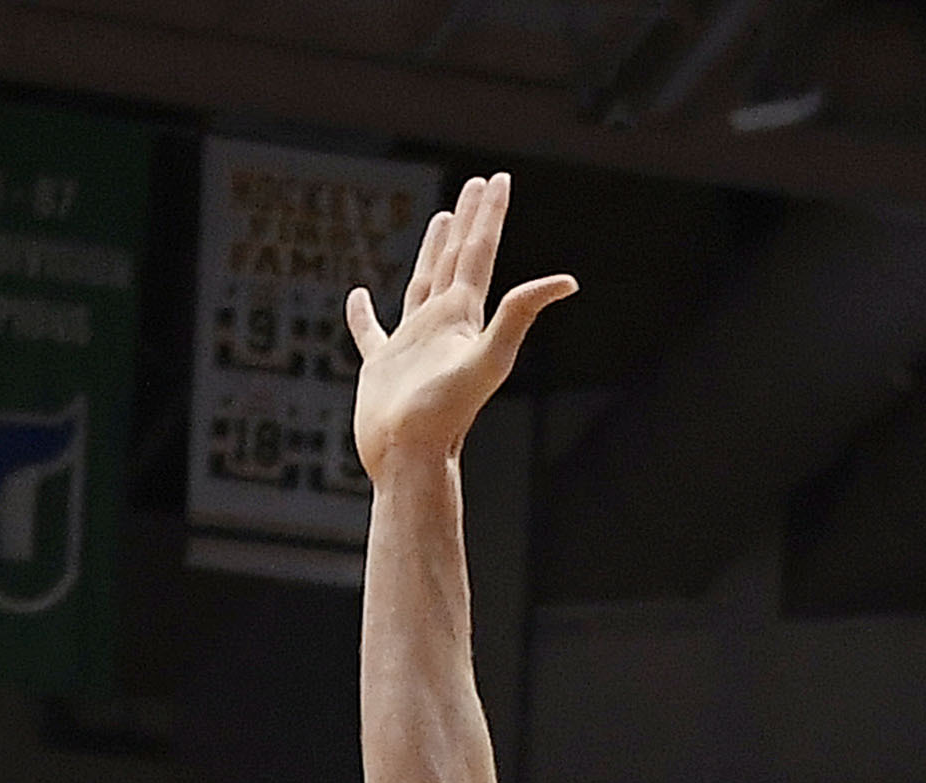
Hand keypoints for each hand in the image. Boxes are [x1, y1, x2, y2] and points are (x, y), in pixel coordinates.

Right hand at [349, 168, 574, 485]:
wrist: (411, 459)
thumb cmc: (445, 414)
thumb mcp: (488, 357)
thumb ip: (520, 314)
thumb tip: (567, 282)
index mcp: (462, 317)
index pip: (478, 254)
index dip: (488, 215)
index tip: (495, 180)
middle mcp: (440, 324)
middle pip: (456, 259)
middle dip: (468, 220)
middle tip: (476, 185)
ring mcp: (411, 344)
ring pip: (423, 283)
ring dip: (433, 251)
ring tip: (440, 221)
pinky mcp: (381, 366)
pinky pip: (370, 332)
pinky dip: (362, 315)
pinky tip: (358, 297)